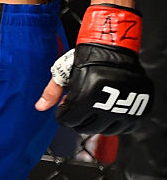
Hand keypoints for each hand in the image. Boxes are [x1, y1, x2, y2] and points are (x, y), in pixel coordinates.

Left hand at [36, 4, 153, 133]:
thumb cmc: (86, 58)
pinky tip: (108, 109)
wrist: (112, 48)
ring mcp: (126, 111)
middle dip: (78, 119)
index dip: (63, 114)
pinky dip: (115, 122)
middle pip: (85, 128)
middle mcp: (108, 107)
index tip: (65, 107)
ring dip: (97, 122)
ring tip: (94, 106)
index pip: (68, 121)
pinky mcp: (139, 111)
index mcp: (86, 98)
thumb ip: (52, 92)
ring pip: (105, 130)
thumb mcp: (64, 73)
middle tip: (79, 107)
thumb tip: (40, 107)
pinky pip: (124, 128)